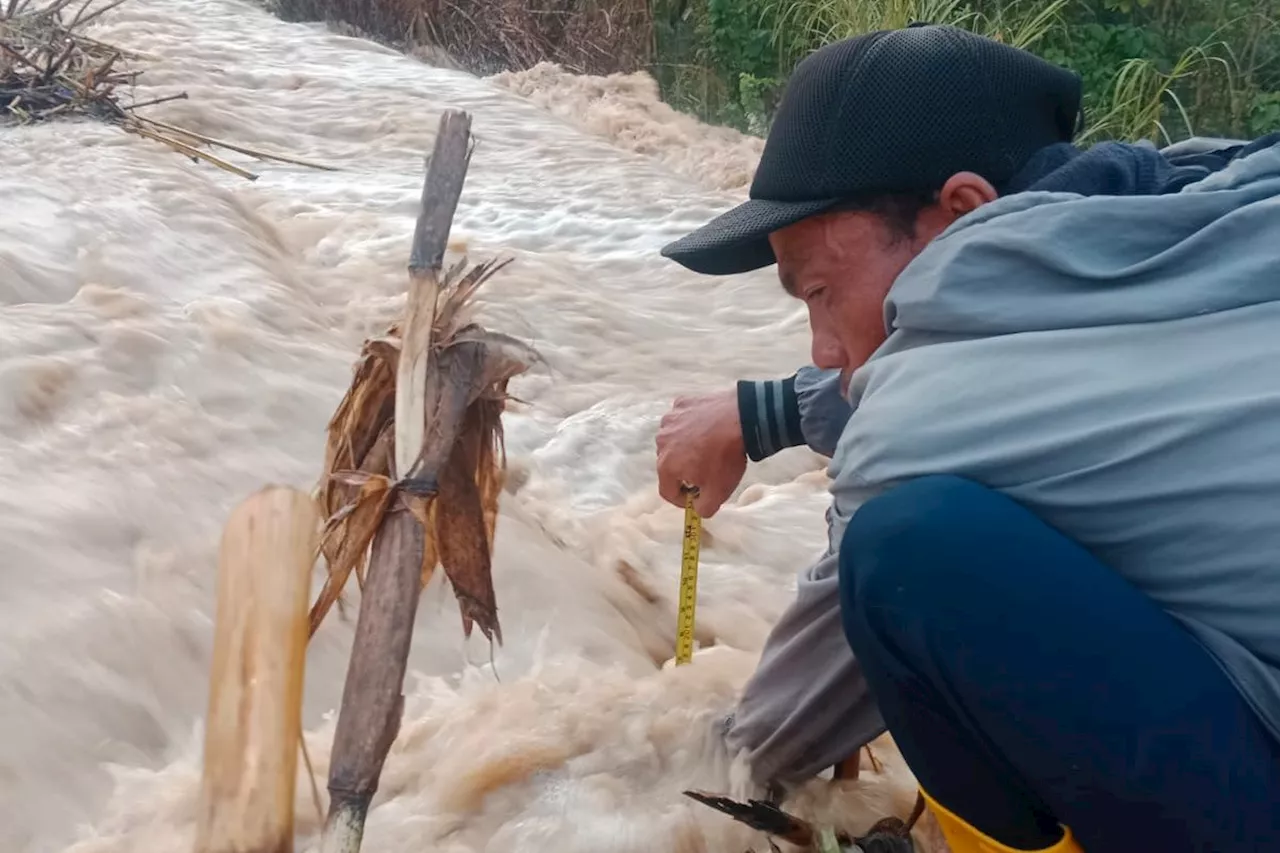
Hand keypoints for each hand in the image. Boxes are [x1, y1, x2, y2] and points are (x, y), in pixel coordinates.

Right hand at [656, 389, 746, 517]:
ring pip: (674, 441)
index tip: (696, 498)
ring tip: (707, 447)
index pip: (667, 491)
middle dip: (684, 472)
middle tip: (705, 472)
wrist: (742, 419)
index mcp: (666, 465)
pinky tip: (707, 427)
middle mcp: (661, 442)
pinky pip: (682, 419)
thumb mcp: (718, 493)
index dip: (681, 500)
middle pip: (669, 465)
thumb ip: (703, 508)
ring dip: (685, 447)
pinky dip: (691, 425)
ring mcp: (670, 420)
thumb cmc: (727, 457)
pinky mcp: (682, 403)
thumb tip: (697, 508)